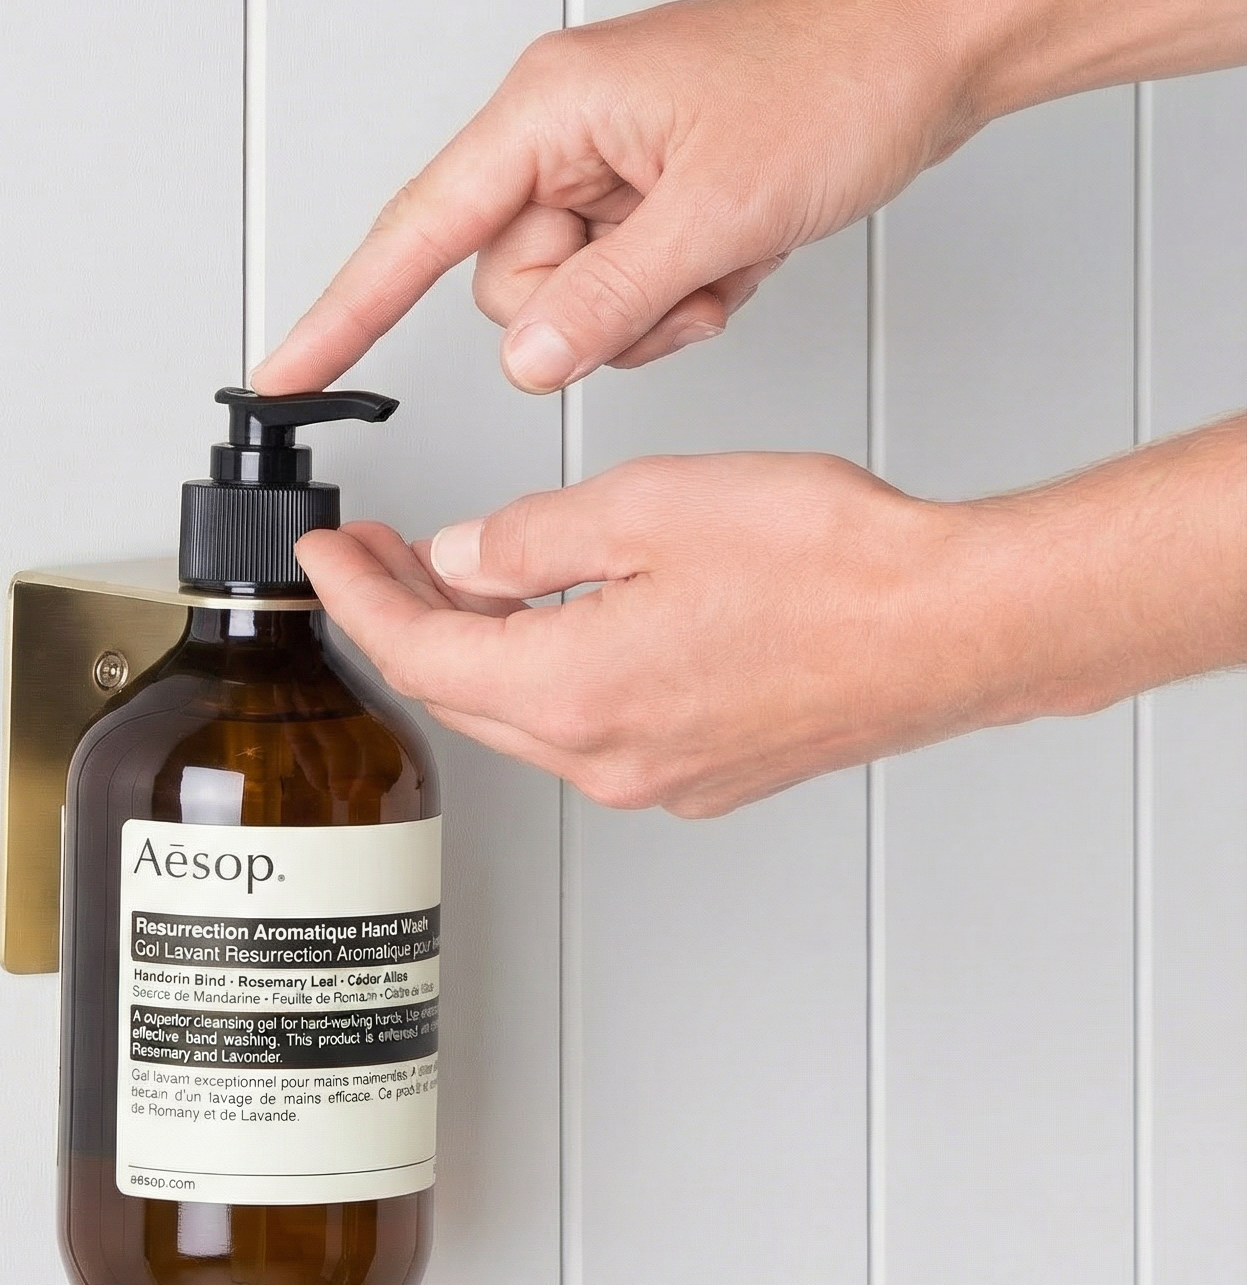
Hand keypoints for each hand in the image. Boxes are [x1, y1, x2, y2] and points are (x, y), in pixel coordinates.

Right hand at [253, 0, 976, 397]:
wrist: (935, 50)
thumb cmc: (837, 81)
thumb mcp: (717, 212)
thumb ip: (605, 300)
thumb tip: (527, 363)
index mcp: (549, 109)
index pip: (415, 232)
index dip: (343, 311)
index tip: (285, 372)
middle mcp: (561, 135)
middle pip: (507, 287)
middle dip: (590, 311)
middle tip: (679, 271)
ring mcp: (605, 169)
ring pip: (567, 302)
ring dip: (645, 311)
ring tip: (722, 256)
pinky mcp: (646, 196)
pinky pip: (621, 292)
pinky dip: (678, 296)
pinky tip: (736, 251)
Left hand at [301, 453, 962, 815]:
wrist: (956, 626)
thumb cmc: (835, 566)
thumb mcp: (648, 509)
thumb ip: (530, 541)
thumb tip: (463, 560)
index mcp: (572, 693)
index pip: (418, 655)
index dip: (358, 600)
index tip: (328, 558)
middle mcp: (605, 757)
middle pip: (462, 694)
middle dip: (407, 620)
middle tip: (380, 557)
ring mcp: (656, 775)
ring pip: (526, 713)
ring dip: (480, 646)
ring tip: (461, 573)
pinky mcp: (702, 771)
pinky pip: (591, 724)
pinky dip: (551, 669)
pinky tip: (559, 616)